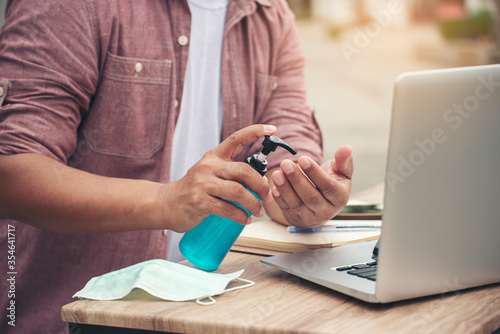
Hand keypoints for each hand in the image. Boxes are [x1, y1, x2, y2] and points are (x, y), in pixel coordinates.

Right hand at [157, 125, 275, 231]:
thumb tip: (260, 184)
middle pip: (243, 171)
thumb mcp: (209, 173)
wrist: (166, 204)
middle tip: (268, 196)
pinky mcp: (199, 201)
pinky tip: (245, 220)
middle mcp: (208, 166)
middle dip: (261, 185)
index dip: (255, 132)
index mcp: (213, 156)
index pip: (236, 139)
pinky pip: (226, 209)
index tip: (272, 129)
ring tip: (259, 211)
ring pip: (237, 191)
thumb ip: (230, 173)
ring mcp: (202, 184)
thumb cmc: (195, 190)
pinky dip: (240, 216)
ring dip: (253, 203)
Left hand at [269, 145, 352, 226]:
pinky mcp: (296, 219)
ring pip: (297, 204)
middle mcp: (327, 211)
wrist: (321, 201)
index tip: (303, 159)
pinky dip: (279, 199)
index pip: (328, 186)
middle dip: (297, 179)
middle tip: (286, 164)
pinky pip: (287, 209)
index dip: (315, 173)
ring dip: (285, 188)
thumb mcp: (341, 172)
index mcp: (340, 198)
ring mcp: (311, 217)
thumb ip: (343, 160)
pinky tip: (274, 187)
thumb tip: (347, 148)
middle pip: (311, 197)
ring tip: (277, 173)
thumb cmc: (332, 183)